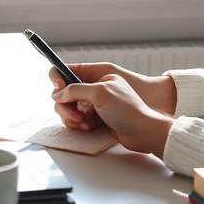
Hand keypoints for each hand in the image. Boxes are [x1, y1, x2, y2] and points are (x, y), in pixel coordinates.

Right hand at [48, 62, 176, 115]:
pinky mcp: (96, 119)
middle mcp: (94, 88)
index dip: (59, 80)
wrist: (143, 132)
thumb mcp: (100, 93)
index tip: (59, 91)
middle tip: (75, 114)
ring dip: (72, 116)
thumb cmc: (128, 110)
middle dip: (66, 105)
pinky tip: (89, 127)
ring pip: (70, 108)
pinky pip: (77, 120)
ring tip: (84, 123)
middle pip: (65, 93)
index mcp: (97, 75)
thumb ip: (75, 90)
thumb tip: (59, 94)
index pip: (69, 71)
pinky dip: (79, 124)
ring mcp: (95, 104)